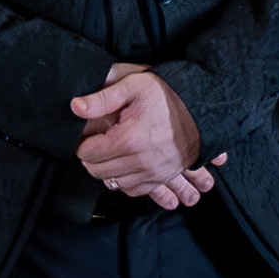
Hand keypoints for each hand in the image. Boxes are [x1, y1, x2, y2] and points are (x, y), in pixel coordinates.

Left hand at [70, 64, 218, 206]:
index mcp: (129, 140)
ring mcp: (153, 173)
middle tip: (98, 142)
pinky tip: (126, 165)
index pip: (87, 154)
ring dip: (108, 170)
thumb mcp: (132, 87)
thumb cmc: (168, 96)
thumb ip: (101, 99)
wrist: (202, 109)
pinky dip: (126, 181)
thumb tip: (76, 107)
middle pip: (98, 171)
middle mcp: (140, 162)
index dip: (83, 143)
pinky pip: (134, 190)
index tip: (89, 135)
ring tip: (112, 152)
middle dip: (93, 157)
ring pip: (114, 184)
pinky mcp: (162, 178)